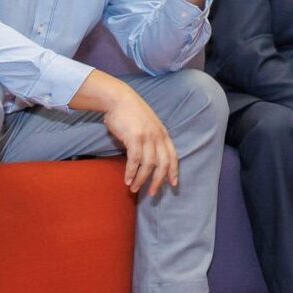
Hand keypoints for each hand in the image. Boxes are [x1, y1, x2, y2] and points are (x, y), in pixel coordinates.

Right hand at [98, 80, 178, 195]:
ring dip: (142, 179)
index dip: (173, 171)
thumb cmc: (130, 113)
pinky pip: (135, 160)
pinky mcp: (135, 138)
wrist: (119, 99)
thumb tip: (147, 158)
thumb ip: (150, 139)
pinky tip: (127, 180)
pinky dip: (132, 172)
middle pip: (163, 164)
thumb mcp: (147, 125)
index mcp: (163, 134)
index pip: (173, 156)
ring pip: (149, 165)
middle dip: (159, 181)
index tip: (173, 184)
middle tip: (152, 193)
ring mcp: (147, 137)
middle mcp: (158, 136)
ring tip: (134, 189)